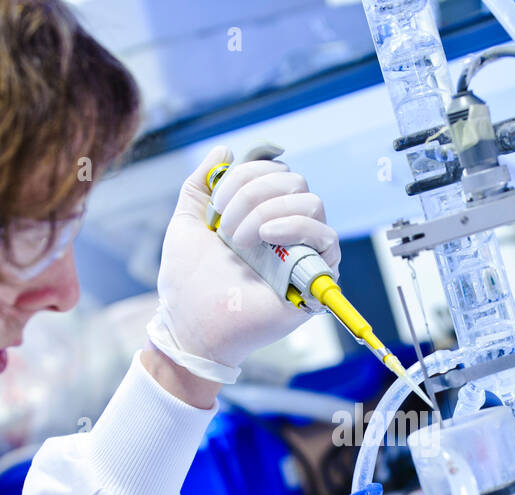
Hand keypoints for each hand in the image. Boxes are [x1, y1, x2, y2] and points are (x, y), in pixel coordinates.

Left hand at [146, 145, 340, 382]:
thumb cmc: (188, 281)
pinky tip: (267, 237)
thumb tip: (224, 150)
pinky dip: (297, 226)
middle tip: (227, 227)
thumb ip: (201, 183)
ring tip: (242, 239)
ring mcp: (301, 253)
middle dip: (254, 193)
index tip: (217, 205)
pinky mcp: (315, 279)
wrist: (191, 323)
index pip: (274, 172)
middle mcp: (284, 231)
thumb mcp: (186, 220)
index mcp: (259, 215)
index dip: (245, 176)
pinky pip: (328, 238)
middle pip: (294, 181)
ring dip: (270, 210)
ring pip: (311, 202)